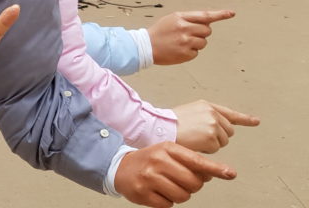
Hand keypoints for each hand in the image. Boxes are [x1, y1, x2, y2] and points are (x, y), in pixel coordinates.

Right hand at [115, 142, 235, 207]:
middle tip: (180, 181)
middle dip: (192, 186)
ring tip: (168, 186)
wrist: (119, 167)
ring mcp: (150, 177)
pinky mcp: (143, 193)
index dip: (216, 169)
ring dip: (180, 195)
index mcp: (167, 148)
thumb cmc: (150, 160)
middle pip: (194, 183)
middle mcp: (158, 161)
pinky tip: (158, 192)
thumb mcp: (168, 153)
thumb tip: (216, 172)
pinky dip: (167, 201)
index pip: (197, 161)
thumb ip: (191, 161)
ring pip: (183, 196)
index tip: (231, 173)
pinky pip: (169, 205)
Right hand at [149, 10, 234, 64]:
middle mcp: (184, 28)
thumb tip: (209, 22)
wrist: (145, 47)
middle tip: (186, 35)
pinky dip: (190, 52)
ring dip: (196, 43)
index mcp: (181, 18)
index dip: (220, 14)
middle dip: (201, 33)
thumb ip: (190, 19)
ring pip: (203, 42)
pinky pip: (197, 52)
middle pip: (207, 30)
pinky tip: (179, 50)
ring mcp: (186, 42)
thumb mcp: (172, 19)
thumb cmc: (160, 32)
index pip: (205, 15)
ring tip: (181, 43)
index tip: (231, 13)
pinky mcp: (186, 54)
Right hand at [174, 100, 259, 152]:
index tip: (256, 121)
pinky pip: (215, 149)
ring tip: (194, 138)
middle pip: (228, 131)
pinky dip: (206, 149)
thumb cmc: (170, 123)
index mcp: (206, 105)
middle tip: (199, 136)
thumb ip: (206, 117)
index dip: (245, 118)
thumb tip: (221, 130)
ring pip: (223, 141)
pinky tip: (194, 143)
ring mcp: (213, 124)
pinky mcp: (211, 136)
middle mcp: (212, 113)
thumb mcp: (190, 113)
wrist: (161, 127)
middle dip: (217, 137)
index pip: (230, 113)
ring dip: (211, 144)